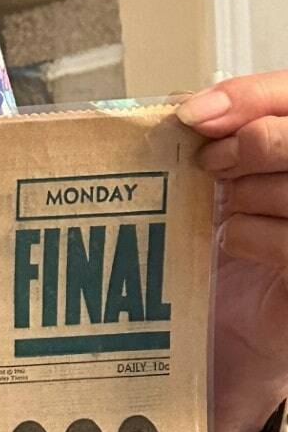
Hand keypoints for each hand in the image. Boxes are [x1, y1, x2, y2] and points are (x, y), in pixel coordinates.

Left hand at [178, 75, 287, 431]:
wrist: (225, 335)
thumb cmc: (217, 252)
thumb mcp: (208, 186)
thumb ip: (209, 141)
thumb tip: (181, 105)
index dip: (250, 96)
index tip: (193, 114)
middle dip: (249, 143)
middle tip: (208, 165)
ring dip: (244, 194)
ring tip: (221, 212)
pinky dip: (249, 235)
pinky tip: (230, 245)